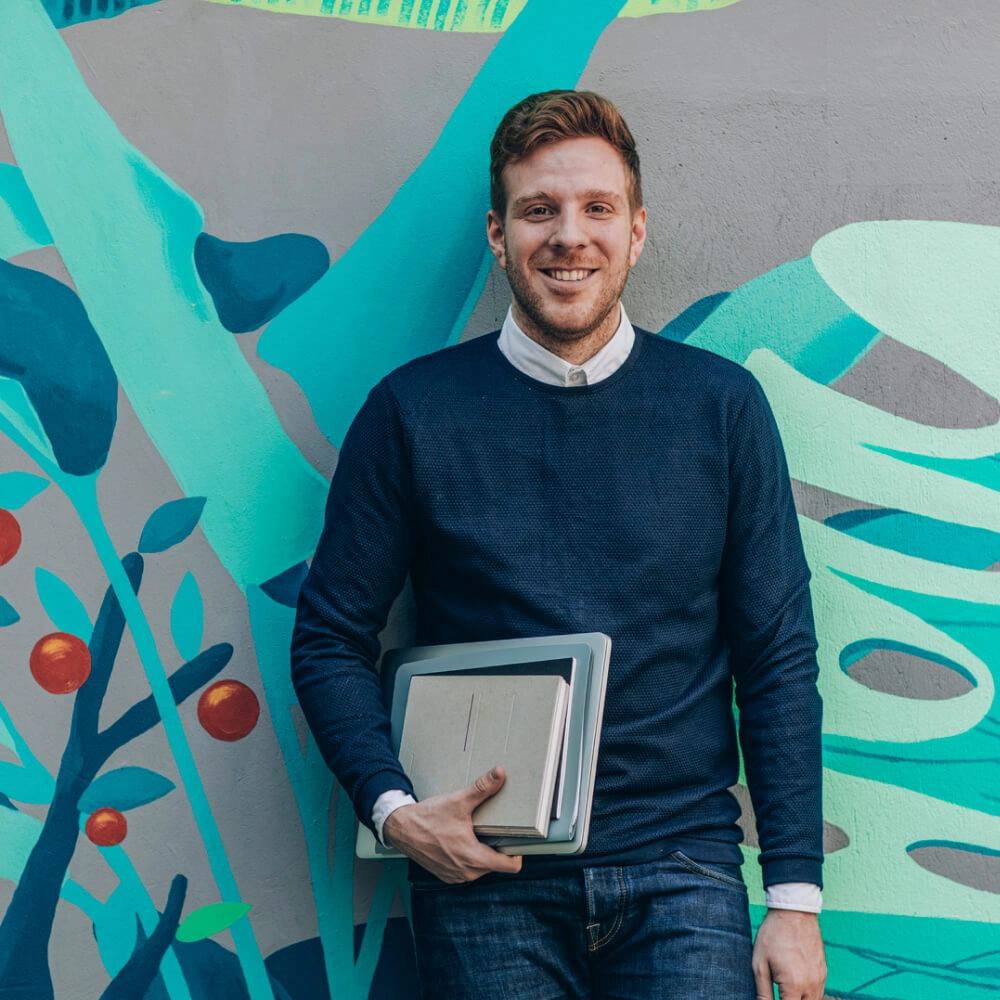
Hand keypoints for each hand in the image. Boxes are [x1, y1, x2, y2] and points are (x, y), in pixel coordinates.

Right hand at [382, 765, 522, 883]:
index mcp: (473, 858)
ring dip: (483, 852)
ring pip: (482, 868)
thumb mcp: (458, 801)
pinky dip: (469, 857)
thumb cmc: (428, 818)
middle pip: (496, 864)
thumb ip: (482, 789)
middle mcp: (466, 873)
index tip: (518, 839)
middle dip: (498, 848)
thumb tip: (499, 774)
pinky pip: (468, 869)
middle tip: (497, 829)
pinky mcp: (447, 875)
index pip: (509, 866)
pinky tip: (464, 840)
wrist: (401, 828)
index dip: (517, 853)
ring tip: (479, 833)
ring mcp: (456, 876)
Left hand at [752, 909, 825, 999]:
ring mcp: (820, 979)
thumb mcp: (759, 963)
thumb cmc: (773, 935)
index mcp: (794, 985)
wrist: (794, 911)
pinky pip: (818, 992)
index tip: (774, 997)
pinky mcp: (824, 972)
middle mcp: (811, 985)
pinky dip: (808, 994)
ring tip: (786, 989)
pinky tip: (795, 984)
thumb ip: (763, 992)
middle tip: (780, 992)